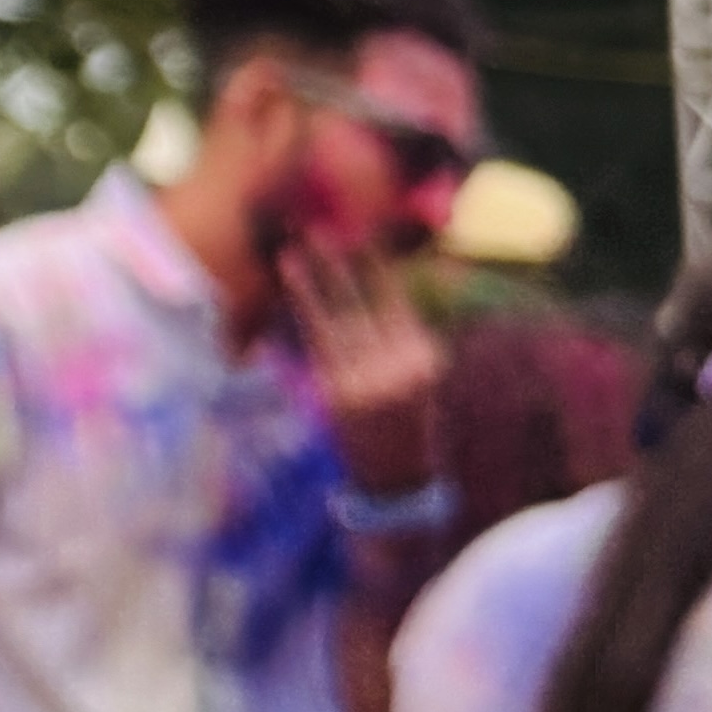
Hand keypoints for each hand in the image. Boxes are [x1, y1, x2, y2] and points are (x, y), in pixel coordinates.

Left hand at [288, 237, 438, 502]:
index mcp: (422, 357)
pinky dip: (302, 317)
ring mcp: (368, 382)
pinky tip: (289, 296)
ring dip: (311, 285)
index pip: (394, 301)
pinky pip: (317, 347)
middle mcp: (398, 367)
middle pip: (361, 304)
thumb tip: (373, 286)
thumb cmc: (405, 420)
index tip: (357, 234)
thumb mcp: (415, 378)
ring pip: (334, 321)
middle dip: (338, 266)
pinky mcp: (339, 395)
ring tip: (291, 253)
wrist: (398, 481)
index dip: (373, 266)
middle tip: (317, 229)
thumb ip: (396, 336)